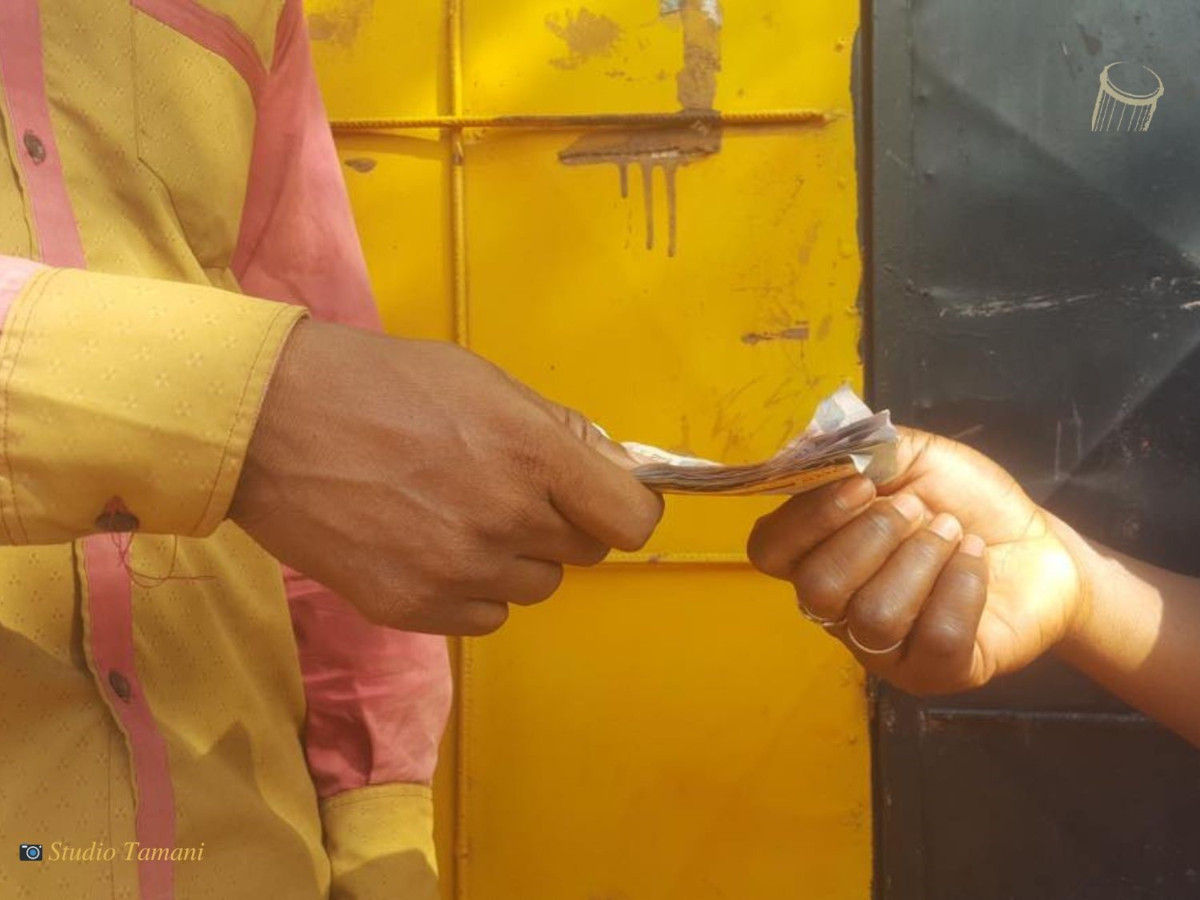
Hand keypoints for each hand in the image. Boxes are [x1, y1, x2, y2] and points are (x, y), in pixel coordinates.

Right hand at [230, 321, 662, 634]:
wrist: (268, 422)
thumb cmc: (378, 383)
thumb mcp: (478, 378)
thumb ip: (555, 428)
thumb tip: (616, 466)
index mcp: (531, 450)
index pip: (632, 520)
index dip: (622, 509)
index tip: (601, 501)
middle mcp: (506, 517)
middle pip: (584, 553)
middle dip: (559, 524)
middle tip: (505, 490)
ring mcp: (459, 569)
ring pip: (534, 588)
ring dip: (512, 560)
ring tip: (454, 516)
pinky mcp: (414, 608)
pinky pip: (484, 618)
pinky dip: (469, 591)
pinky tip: (426, 548)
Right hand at [747, 429, 1085, 694]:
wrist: (1037, 543)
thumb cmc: (963, 501)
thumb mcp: (913, 456)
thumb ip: (862, 447)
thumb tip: (815, 440)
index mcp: (818, 552)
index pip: (769, 551)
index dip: (809, 518)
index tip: (864, 485)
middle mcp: (837, 608)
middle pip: (818, 588)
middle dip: (875, 536)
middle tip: (920, 509)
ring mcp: (882, 649)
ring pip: (875, 617)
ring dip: (923, 559)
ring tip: (954, 533)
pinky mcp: (934, 673)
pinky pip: (934, 640)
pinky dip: (962, 587)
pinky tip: (974, 561)